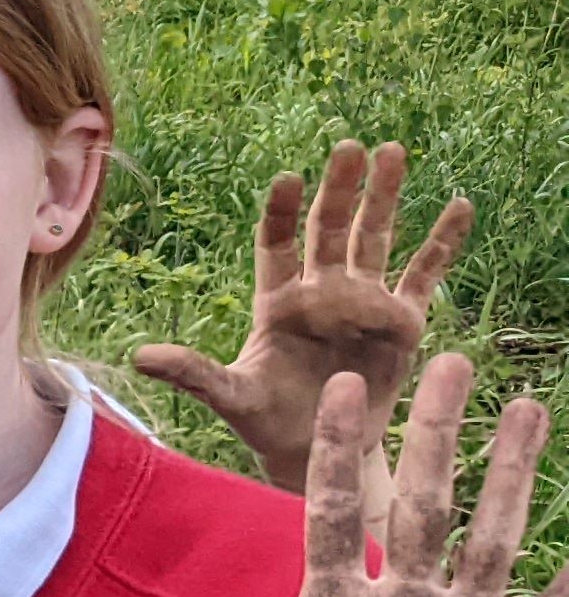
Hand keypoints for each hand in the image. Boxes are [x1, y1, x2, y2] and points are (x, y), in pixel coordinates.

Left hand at [134, 143, 468, 491]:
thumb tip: (138, 358)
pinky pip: (424, 274)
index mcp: (277, 302)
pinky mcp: (402, 322)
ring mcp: (363, 302)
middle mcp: (321, 292)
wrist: (319, 451)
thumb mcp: (229, 396)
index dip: (282, 214)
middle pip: (328, 229)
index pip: (277, 245)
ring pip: (375, 238)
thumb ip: (192, 373)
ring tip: (395, 151)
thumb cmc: (267, 421)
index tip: (287, 179)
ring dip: (385, 197)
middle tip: (349, 146)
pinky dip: (442, 242)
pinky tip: (459, 205)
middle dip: (339, 189)